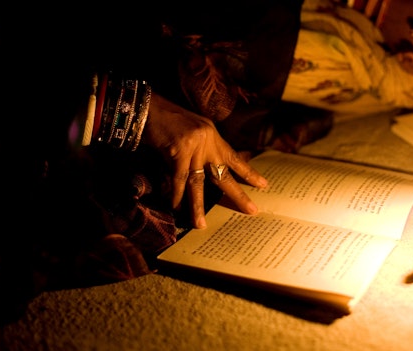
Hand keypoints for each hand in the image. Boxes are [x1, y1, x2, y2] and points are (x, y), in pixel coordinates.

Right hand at [142, 92, 267, 228]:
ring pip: (198, 183)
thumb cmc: (167, 118)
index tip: (263, 185)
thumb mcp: (192, 129)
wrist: (149, 107)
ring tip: (200, 224)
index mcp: (213, 136)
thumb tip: (202, 170)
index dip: (249, 173)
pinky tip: (175, 208)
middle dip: (237, 195)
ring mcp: (194, 147)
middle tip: (252, 210)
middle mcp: (207, 142)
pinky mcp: (178, 152)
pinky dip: (176, 195)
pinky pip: (178, 179)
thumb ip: (201, 147)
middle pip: (224, 174)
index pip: (234, 158)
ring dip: (197, 206)